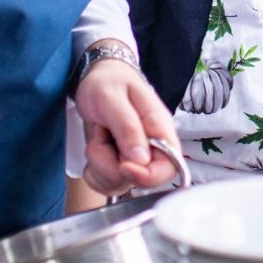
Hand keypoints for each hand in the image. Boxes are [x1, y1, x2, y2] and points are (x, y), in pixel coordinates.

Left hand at [74, 48, 181, 197]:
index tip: (123, 165)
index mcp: (160, 130)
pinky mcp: (117, 165)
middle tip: (102, 135)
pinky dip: (93, 171)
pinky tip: (94, 147)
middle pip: (140, 181)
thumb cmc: (109, 83)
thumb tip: (141, 160)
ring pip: (118, 183)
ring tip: (99, 133)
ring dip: (99, 163)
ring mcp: (134, 159)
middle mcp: (151, 148)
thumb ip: (128, 128)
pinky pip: (104, 184)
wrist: (97, 78)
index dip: (148, 176)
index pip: (170, 167)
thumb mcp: (113, 99)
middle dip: (111, 165)